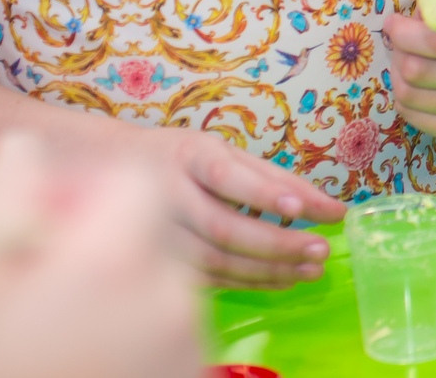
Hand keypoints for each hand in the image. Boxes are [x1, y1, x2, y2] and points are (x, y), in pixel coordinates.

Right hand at [0, 133, 202, 377]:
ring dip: (123, 296)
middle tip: (50, 286)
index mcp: (115, 260)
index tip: (54, 223)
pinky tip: (86, 360)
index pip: (133, 184)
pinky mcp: (192, 377)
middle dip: (107, 247)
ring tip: (60, 335)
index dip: (89, 194)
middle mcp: (171, 297)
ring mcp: (190, 345)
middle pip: (153, 236)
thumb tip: (22, 151)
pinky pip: (171, 335)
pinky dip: (138, 338)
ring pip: (164, 288)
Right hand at [80, 118, 342, 288]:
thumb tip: (328, 208)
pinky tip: (281, 280)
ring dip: (268, 269)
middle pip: (223, 227)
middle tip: (320, 251)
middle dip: (276, 243)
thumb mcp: (222, 153)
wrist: (107, 174)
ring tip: (311, 270)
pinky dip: (248, 282)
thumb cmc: (182, 160)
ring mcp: (156, 233)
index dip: (261, 193)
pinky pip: (206, 278)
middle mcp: (166, 194)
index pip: (226, 176)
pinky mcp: (155, 262)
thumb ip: (274, 178)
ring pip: (215, 260)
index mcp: (188, 155)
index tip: (299, 209)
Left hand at [386, 0, 435, 140]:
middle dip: (399, 52)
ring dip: (398, 74)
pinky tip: (415, 83)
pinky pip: (411, 115)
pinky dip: (403, 97)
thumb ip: (431, 5)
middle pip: (420, 71)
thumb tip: (399, 24)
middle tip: (399, 42)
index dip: (406, 33)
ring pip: (410, 94)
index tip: (393, 23)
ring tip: (407, 60)